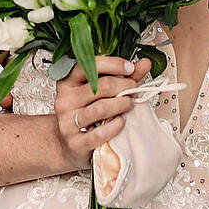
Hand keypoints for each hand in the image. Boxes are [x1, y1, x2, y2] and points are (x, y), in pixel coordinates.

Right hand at [53, 56, 151, 170]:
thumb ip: (122, 77)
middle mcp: (64, 101)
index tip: (130, 68)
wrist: (68, 144)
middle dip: (124, 86)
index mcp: (68, 83)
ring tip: (128, 104)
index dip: (113, 64)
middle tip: (134, 89)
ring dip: (122, 105)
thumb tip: (144, 64)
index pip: (87, 66)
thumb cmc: (86, 113)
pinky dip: (116, 126)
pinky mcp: (75, 142)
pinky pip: (101, 133)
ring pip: (101, 108)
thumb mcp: (98, 92)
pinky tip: (120, 121)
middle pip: (100, 86)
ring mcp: (67, 122)